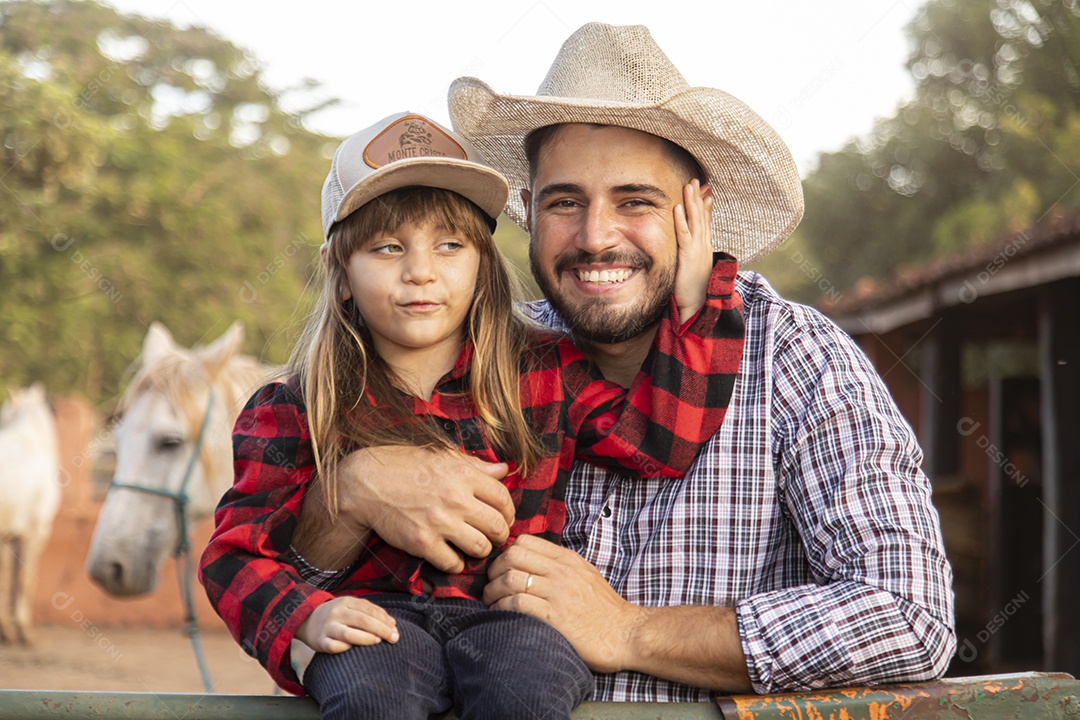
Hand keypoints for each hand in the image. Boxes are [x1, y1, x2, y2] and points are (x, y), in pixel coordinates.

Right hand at [295, 597, 398, 652]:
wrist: (306, 620)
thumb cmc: (337, 615)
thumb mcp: (351, 606)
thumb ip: (371, 612)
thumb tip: (392, 624)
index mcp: (346, 601)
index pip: (370, 610)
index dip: (385, 620)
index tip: (396, 630)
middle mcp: (337, 613)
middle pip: (363, 620)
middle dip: (382, 630)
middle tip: (394, 638)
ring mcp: (328, 627)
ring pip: (349, 634)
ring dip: (366, 638)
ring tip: (378, 641)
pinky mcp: (320, 642)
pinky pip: (335, 647)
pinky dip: (346, 648)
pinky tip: (355, 649)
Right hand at [333, 446, 512, 573]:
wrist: (365, 484)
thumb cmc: (404, 466)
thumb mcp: (442, 456)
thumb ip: (475, 465)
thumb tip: (504, 469)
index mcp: (463, 474)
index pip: (503, 498)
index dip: (509, 511)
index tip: (504, 517)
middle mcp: (455, 499)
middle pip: (498, 526)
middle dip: (500, 535)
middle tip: (494, 537)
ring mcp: (439, 522)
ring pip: (480, 548)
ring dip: (481, 550)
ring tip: (474, 546)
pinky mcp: (422, 543)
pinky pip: (453, 563)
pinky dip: (456, 563)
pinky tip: (451, 555)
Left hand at [484, 535, 643, 672]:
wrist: (627, 634)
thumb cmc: (605, 609)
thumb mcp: (585, 575)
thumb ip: (560, 566)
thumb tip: (529, 561)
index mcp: (568, 559)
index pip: (525, 541)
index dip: (505, 554)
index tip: (502, 570)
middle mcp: (562, 572)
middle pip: (512, 556)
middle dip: (494, 571)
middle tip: (492, 587)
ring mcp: (559, 593)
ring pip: (511, 579)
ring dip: (493, 592)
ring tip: (492, 603)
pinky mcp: (556, 617)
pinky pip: (517, 605)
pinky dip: (502, 609)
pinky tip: (501, 616)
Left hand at [673, 179, 714, 324]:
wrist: (698, 306)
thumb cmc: (695, 291)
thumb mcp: (695, 269)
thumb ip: (693, 256)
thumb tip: (692, 251)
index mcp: (705, 249)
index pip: (705, 222)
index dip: (704, 205)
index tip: (705, 190)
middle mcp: (704, 246)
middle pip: (702, 217)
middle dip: (698, 198)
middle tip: (696, 179)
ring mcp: (698, 250)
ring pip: (695, 221)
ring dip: (692, 202)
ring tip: (689, 185)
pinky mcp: (688, 256)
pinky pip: (684, 234)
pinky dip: (681, 220)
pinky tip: (677, 207)